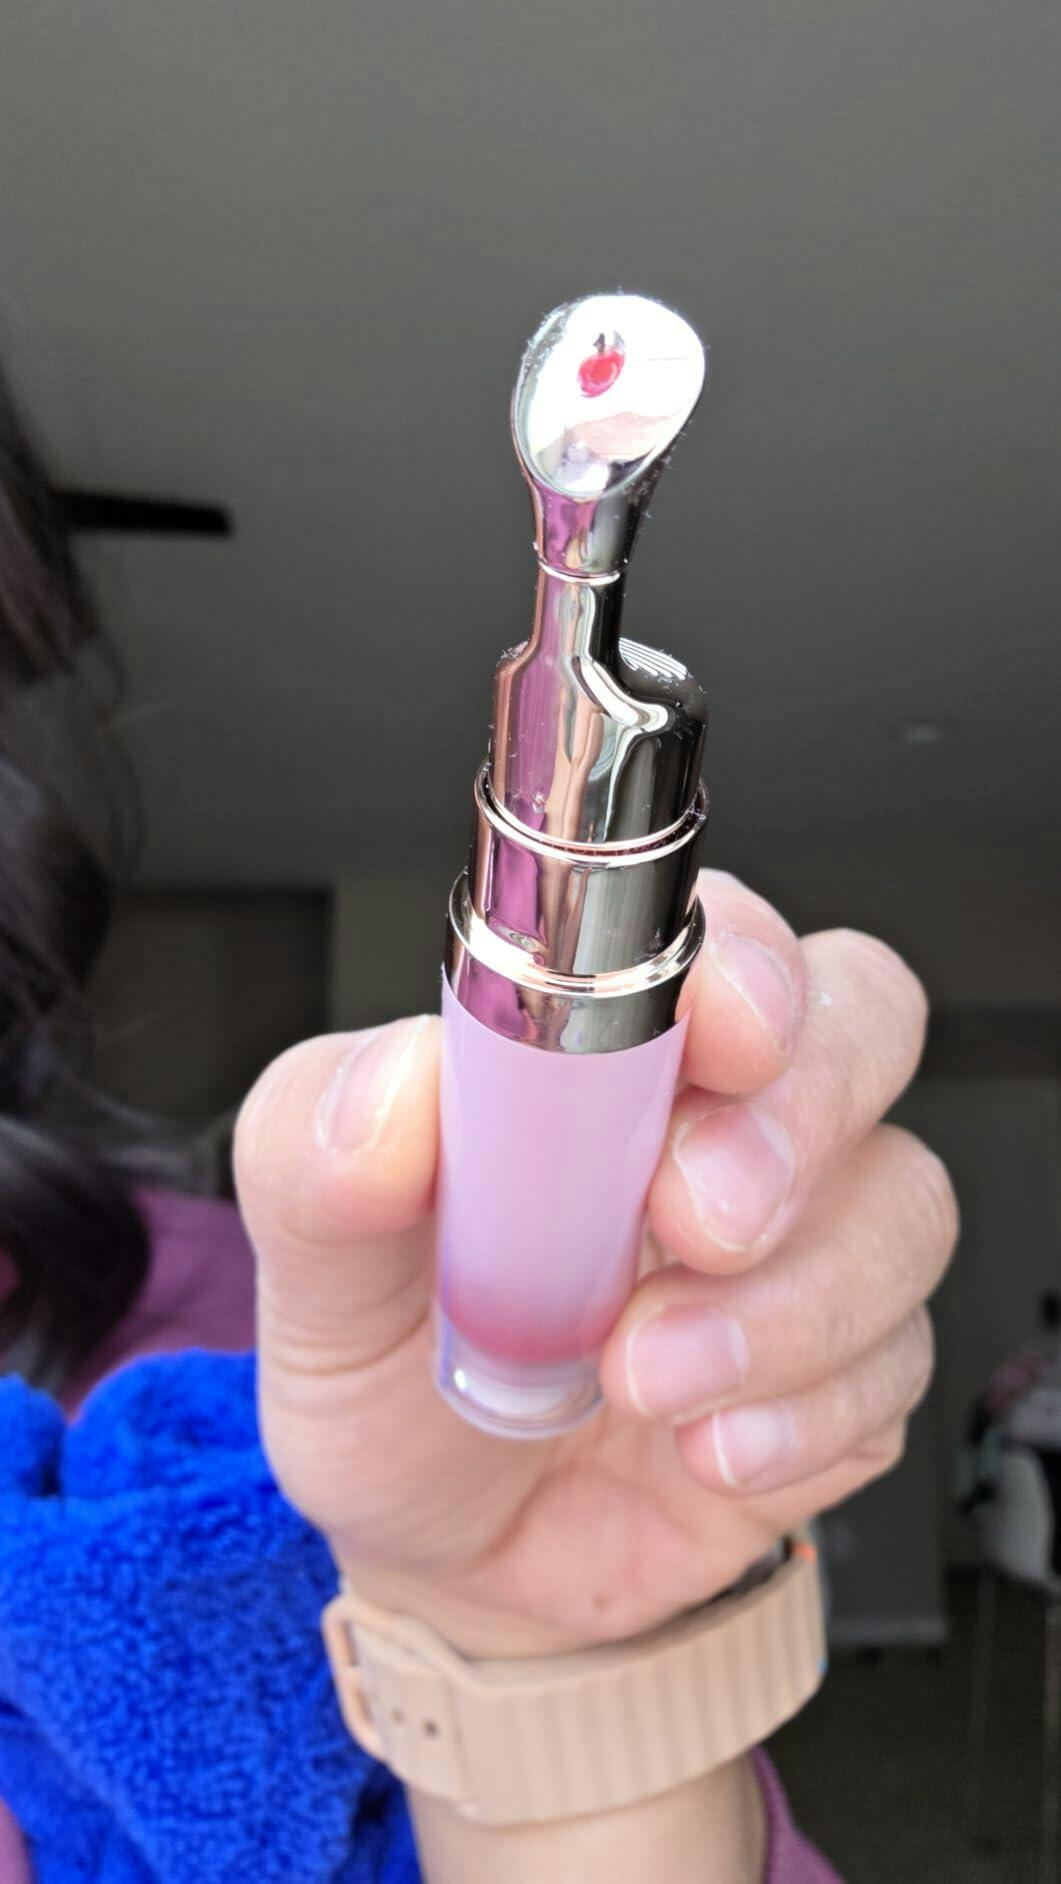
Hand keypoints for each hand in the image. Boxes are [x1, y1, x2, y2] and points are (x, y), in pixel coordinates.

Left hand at [235, 871, 956, 1656]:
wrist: (440, 1557)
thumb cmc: (392, 1369)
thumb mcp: (312, 1266)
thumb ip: (319, 1157)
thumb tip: (394, 1083)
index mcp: (604, 1050)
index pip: (724, 936)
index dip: (748, 960)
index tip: (720, 1029)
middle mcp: (722, 1121)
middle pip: (864, 1022)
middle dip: (799, 1116)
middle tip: (695, 1218)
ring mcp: (801, 1245)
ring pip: (903, 1203)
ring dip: (785, 1303)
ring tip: (644, 1378)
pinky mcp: (845, 1375)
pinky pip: (896, 1365)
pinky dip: (803, 1417)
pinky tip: (701, 1452)